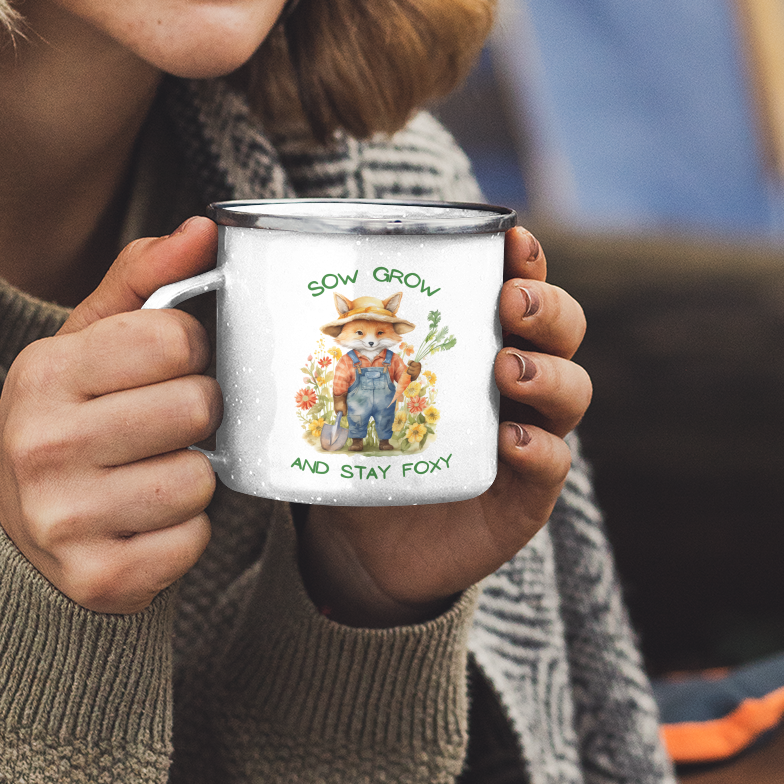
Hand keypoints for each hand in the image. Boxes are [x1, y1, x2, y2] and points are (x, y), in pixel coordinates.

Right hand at [0, 217, 221, 613]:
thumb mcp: (87, 343)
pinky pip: (193, 540)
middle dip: (198, 414)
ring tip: (152, 473)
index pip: (174, 338)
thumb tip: (205, 228)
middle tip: (167, 426)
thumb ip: (144, 281)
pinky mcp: (100, 578)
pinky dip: (185, 533)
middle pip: (197, 407)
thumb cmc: (71, 421)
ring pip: (200, 478)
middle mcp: (44, 444)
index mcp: (43, 373)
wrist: (22, 539)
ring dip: (193, 477)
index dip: (192, 350)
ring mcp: (66, 518)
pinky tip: (147, 522)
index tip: (172, 367)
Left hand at [298, 228, 589, 626]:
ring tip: (505, 371)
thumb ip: (297, 328)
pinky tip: (511, 441)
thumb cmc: (352, 445)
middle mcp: (512, 381)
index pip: (519, 285)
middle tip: (509, 304)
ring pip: (570, 392)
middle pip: (561, 330)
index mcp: (474, 339)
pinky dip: (540, 450)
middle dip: (546, 308)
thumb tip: (213, 243)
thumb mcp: (332, 384)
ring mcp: (526, 435)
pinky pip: (553, 466)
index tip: (509, 239)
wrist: (359, 544)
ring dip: (547, 373)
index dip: (526, 259)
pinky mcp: (524, 496)